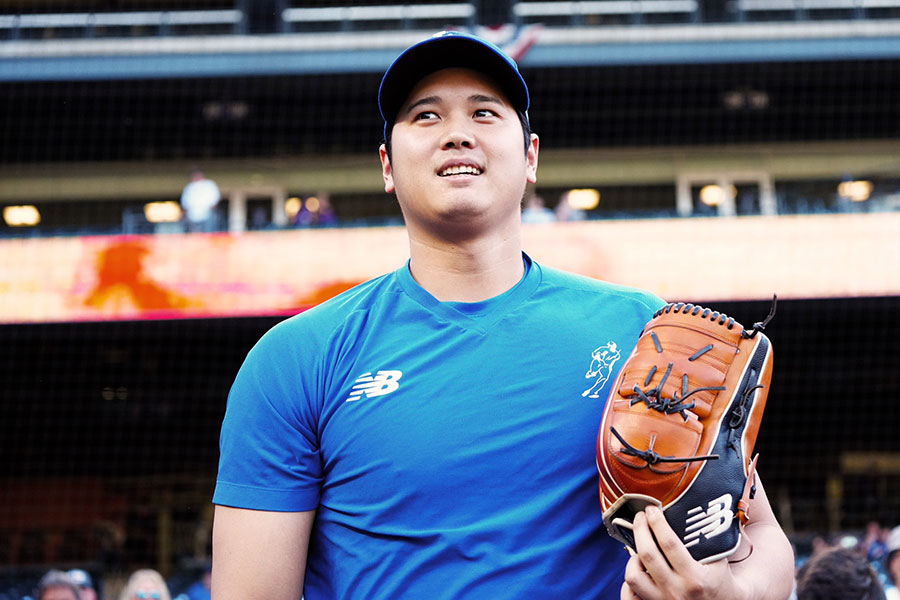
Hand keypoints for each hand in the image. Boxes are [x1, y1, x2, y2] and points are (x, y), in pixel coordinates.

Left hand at [621, 505, 748, 599]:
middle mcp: (677, 591)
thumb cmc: (720, 581)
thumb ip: (707, 538)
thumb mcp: (720, 560)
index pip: (669, 543)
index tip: (651, 509)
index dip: (656, 522)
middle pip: (647, 555)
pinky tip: (638, 569)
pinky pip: (630, 595)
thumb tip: (695, 505)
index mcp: (695, 578)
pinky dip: (629, 581)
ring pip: (634, 576)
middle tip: (640, 517)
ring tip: (640, 548)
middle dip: (640, 529)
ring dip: (633, 558)